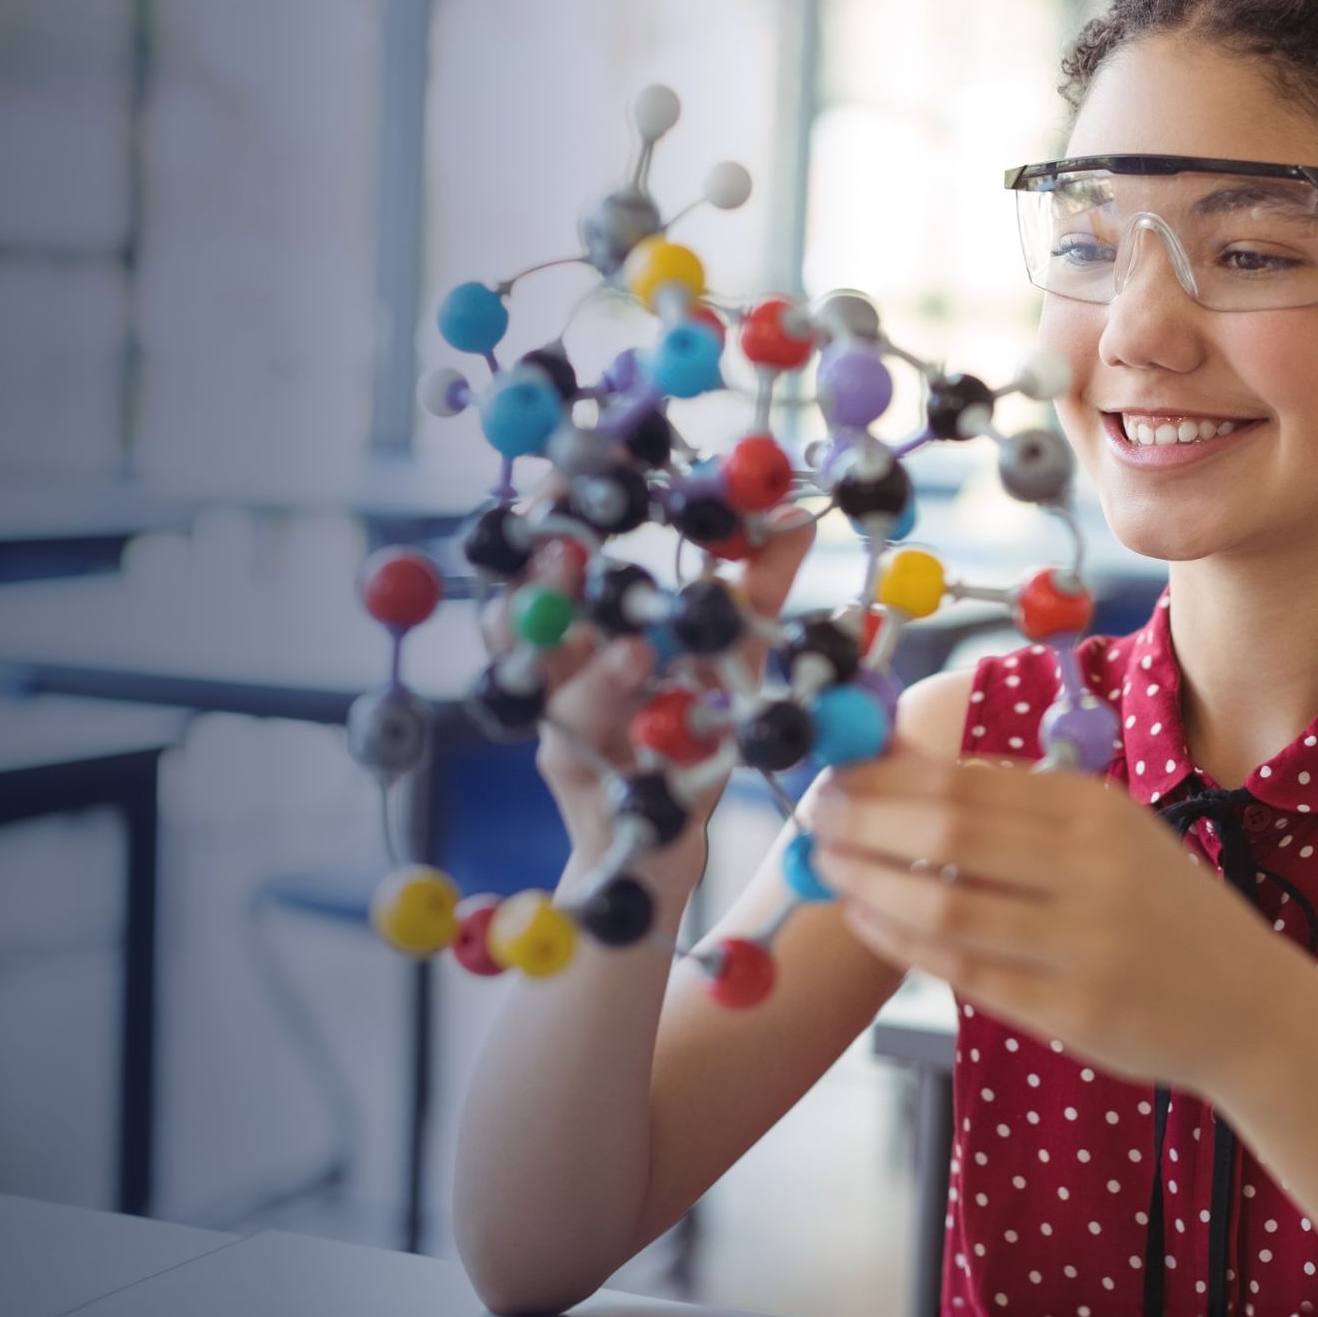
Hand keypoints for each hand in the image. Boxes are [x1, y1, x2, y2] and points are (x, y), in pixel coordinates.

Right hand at [530, 507, 815, 905]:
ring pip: (551, 698)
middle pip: (520, 620)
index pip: (549, 562)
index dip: (551, 518)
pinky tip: (651, 734)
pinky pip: (585, 769)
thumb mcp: (731, 657)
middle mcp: (557, 678)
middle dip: (541, 582)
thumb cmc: (688, 735)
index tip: (574, 468)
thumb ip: (756, 587)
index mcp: (584, 633)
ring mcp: (560, 737)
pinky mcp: (581, 796)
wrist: (662, 848)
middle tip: (568, 544)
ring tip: (633, 651)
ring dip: (589, 674)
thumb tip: (797, 511)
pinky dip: (621, 758)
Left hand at [807, 751, 1312, 1091]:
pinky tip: (868, 921)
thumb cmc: (1163, 912)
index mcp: (1100, 811)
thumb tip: (901, 769)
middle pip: (949, 831)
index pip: (971, 778)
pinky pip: (964, 970)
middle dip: (866, 819)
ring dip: (871, 882)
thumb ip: (1024, 808)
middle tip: (815, 815)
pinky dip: (903, 943)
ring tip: (827, 868)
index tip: (837, 768)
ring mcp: (1083, 942)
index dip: (889, 772)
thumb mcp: (1114, 836)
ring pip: (946, 903)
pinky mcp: (1071, 1009)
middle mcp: (1094, 869)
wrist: (1249, 1006)